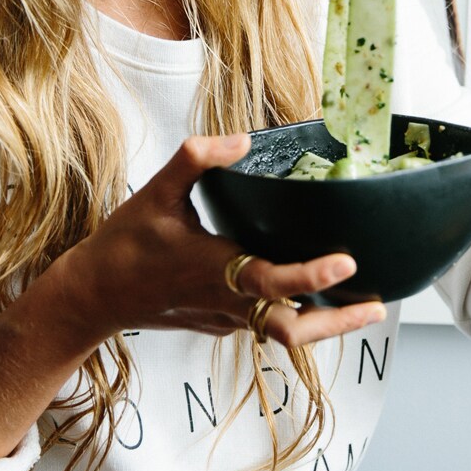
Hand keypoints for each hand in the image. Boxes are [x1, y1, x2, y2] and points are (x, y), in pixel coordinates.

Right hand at [59, 134, 386, 346]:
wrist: (92, 297)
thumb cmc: (124, 244)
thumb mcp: (155, 193)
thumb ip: (197, 159)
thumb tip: (241, 138)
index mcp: (215, 269)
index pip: (272, 280)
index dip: (311, 274)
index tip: (347, 262)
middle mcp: (227, 302)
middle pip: (292, 329)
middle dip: (338, 322)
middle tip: (378, 307)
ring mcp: (226, 318)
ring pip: (284, 332)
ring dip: (327, 323)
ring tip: (366, 307)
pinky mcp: (221, 323)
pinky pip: (267, 324)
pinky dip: (298, 315)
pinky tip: (318, 297)